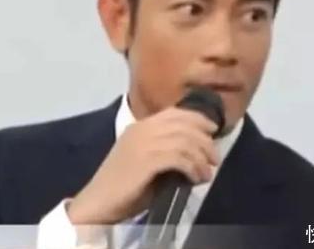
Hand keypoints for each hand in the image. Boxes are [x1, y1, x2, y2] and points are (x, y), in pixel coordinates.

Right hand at [67, 106, 219, 224]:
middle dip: (204, 140)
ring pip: (184, 140)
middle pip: (184, 124)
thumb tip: (194, 151)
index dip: (197, 119)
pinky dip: (192, 167)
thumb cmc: (122, 185)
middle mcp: (142, 129)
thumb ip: (163, 149)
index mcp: (140, 126)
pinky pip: (179, 157)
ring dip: (201, 157)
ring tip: (206, 173)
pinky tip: (195, 178)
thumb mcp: (144, 159)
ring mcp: (143, 143)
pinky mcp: (146, 160)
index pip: (174, 112)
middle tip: (214, 158)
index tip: (212, 132)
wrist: (98, 201)